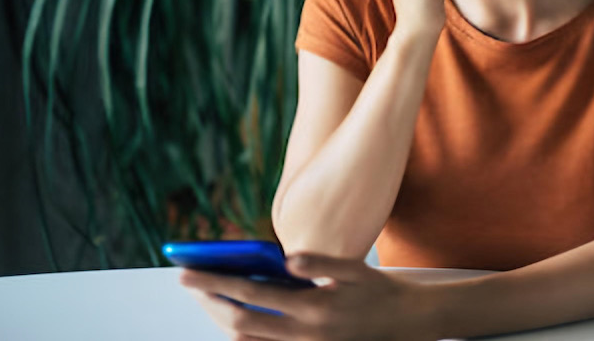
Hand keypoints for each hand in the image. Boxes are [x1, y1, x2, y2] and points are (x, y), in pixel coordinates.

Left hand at [180, 254, 436, 340]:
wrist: (406, 323)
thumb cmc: (379, 291)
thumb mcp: (354, 270)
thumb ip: (320, 263)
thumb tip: (288, 260)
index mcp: (313, 307)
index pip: (252, 295)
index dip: (216, 284)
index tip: (188, 273)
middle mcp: (305, 334)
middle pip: (240, 323)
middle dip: (209, 303)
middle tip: (188, 283)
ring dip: (223, 321)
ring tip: (209, 299)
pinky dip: (245, 337)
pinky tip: (236, 320)